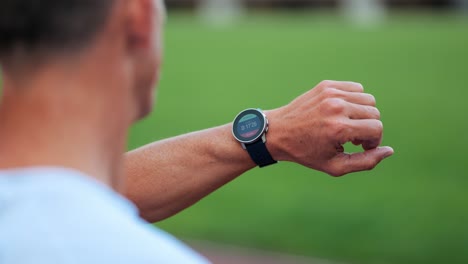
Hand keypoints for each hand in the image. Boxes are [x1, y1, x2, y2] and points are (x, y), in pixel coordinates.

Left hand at [267, 80, 393, 176]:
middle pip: (374, 113)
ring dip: (363, 113)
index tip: (360, 147)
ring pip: (367, 99)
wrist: (277, 132)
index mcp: (338, 128)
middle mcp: (336, 107)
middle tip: (352, 138)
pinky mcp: (326, 85)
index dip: (373, 141)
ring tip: (347, 125)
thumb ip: (365, 162)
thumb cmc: (306, 152)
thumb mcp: (335, 166)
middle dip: (369, 128)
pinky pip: (355, 89)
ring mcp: (331, 93)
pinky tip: (341, 112)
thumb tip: (389, 151)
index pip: (376, 128)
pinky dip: (354, 101)